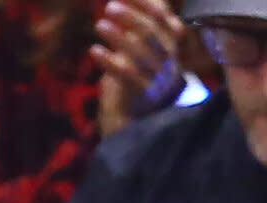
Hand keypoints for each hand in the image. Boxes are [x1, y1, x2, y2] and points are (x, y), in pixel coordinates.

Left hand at [92, 0, 184, 133]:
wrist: (139, 127)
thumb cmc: (138, 82)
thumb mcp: (142, 53)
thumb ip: (138, 27)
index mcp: (172, 48)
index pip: (165, 19)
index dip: (148, 4)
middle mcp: (169, 63)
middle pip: (153, 34)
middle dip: (131, 17)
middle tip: (109, 6)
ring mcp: (158, 81)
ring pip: (141, 53)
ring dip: (118, 36)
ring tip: (100, 25)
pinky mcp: (143, 97)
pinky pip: (127, 75)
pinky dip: (109, 61)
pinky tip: (94, 50)